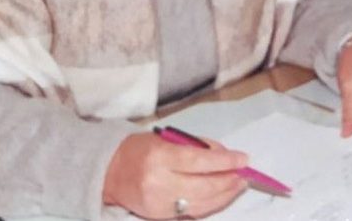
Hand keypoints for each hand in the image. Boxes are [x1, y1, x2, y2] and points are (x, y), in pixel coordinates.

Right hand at [103, 133, 248, 218]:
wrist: (109, 172)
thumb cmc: (138, 150)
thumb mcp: (164, 139)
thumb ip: (193, 145)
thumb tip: (223, 154)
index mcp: (159, 157)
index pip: (199, 160)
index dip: (224, 161)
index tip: (243, 159)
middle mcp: (159, 182)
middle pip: (204, 185)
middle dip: (229, 180)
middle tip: (243, 174)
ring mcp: (160, 203)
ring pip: (202, 203)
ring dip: (224, 194)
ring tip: (237, 185)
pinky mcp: (161, 217)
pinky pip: (192, 212)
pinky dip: (210, 204)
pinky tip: (220, 195)